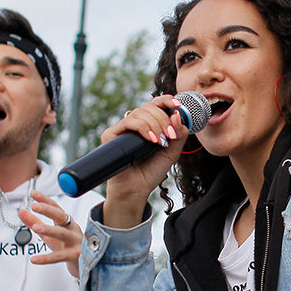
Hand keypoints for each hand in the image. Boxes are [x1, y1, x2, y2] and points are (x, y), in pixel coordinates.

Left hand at [20, 194, 81, 277]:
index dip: (45, 200)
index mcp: (67, 222)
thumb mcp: (49, 234)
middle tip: (35, 206)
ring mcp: (75, 242)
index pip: (56, 208)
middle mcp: (72, 230)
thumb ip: (35, 222)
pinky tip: (34, 259)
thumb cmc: (66, 247)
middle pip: (61, 216)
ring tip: (35, 227)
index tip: (33, 194)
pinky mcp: (74, 256)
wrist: (84, 266)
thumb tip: (21, 212)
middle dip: (48, 210)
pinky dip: (46, 258)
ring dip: (49, 229)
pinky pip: (59, 256)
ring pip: (62, 234)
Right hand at [98, 97, 193, 227]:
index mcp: (149, 124)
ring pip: (140, 113)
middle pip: (149, 107)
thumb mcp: (172, 152)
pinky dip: (143, 128)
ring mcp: (123, 128)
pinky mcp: (111, 134)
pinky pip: (129, 122)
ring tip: (161, 141)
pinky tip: (151, 140)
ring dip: (155, 124)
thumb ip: (179, 134)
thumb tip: (177, 114)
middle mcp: (135, 123)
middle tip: (170, 136)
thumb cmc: (151, 171)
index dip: (166, 101)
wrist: (136, 189)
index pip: (156, 104)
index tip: (177, 105)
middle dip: (163, 119)